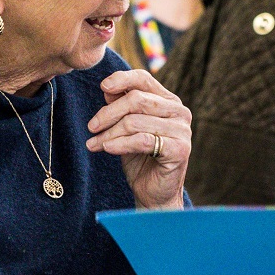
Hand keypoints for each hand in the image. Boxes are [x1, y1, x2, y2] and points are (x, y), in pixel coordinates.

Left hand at [86, 68, 189, 210]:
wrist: (154, 194)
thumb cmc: (141, 160)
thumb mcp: (127, 129)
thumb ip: (121, 107)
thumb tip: (108, 88)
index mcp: (169, 102)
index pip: (144, 79)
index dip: (122, 79)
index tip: (103, 87)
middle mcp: (179, 112)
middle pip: (136, 100)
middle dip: (108, 113)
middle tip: (92, 127)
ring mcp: (182, 131)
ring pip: (135, 122)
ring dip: (109, 133)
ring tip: (94, 143)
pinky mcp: (179, 150)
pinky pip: (142, 141)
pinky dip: (120, 144)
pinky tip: (106, 148)